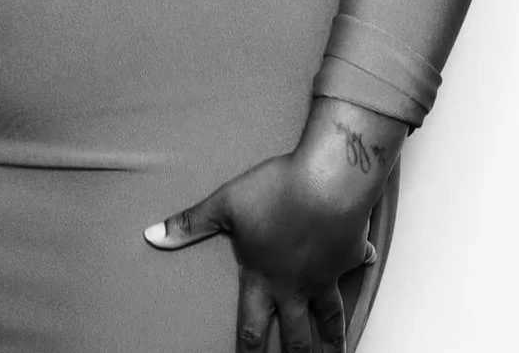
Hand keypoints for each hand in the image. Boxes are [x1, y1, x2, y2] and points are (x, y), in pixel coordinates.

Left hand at [144, 98, 399, 351]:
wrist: (329, 183)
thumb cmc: (276, 191)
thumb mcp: (225, 203)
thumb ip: (191, 223)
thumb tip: (152, 235)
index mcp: (263, 279)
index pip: (251, 328)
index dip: (248, 352)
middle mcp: (295, 286)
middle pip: (296, 336)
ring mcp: (325, 275)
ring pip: (330, 317)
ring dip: (332, 340)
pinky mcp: (349, 255)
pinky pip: (356, 263)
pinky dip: (361, 263)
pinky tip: (366, 261)